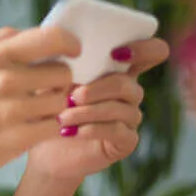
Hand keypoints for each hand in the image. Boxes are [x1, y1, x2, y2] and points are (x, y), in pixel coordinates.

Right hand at [0, 26, 79, 189]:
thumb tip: (36, 32)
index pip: (52, 37)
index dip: (69, 42)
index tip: (73, 51)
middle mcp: (6, 80)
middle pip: (63, 72)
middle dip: (58, 80)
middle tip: (45, 89)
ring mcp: (14, 110)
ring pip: (61, 100)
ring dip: (53, 106)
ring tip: (34, 110)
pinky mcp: (21, 138)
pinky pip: (55, 125)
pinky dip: (47, 127)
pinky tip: (30, 127)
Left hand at [23, 38, 169, 184]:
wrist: (43, 148)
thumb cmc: (48, 109)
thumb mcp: (52, 81)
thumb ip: (64, 63)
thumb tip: (65, 47)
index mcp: (116, 71)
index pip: (151, 53)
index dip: (146, 48)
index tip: (117, 54)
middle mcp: (129, 93)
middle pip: (128, 85)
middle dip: (98, 89)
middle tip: (72, 97)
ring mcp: (130, 118)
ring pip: (121, 109)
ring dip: (88, 112)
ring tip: (63, 118)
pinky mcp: (126, 142)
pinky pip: (117, 130)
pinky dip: (93, 129)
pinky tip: (72, 132)